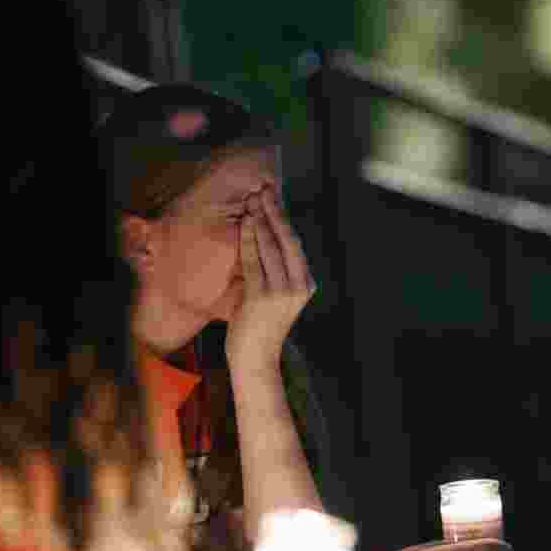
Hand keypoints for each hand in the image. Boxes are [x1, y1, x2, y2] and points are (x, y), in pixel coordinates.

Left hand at [225, 186, 315, 368]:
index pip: (295, 245)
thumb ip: (277, 272)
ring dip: (260, 221)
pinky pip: (254, 262)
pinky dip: (248, 240)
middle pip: (287, 241)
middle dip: (274, 213)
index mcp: (306, 284)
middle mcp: (299, 286)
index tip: (275, 198)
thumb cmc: (261, 327)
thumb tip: (266, 237)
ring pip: (271, 248)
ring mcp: (281, 292)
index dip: (284, 219)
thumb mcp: (277, 298)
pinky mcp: (262, 297)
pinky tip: (245, 224)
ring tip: (252, 201)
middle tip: (264, 190)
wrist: (255, 360)